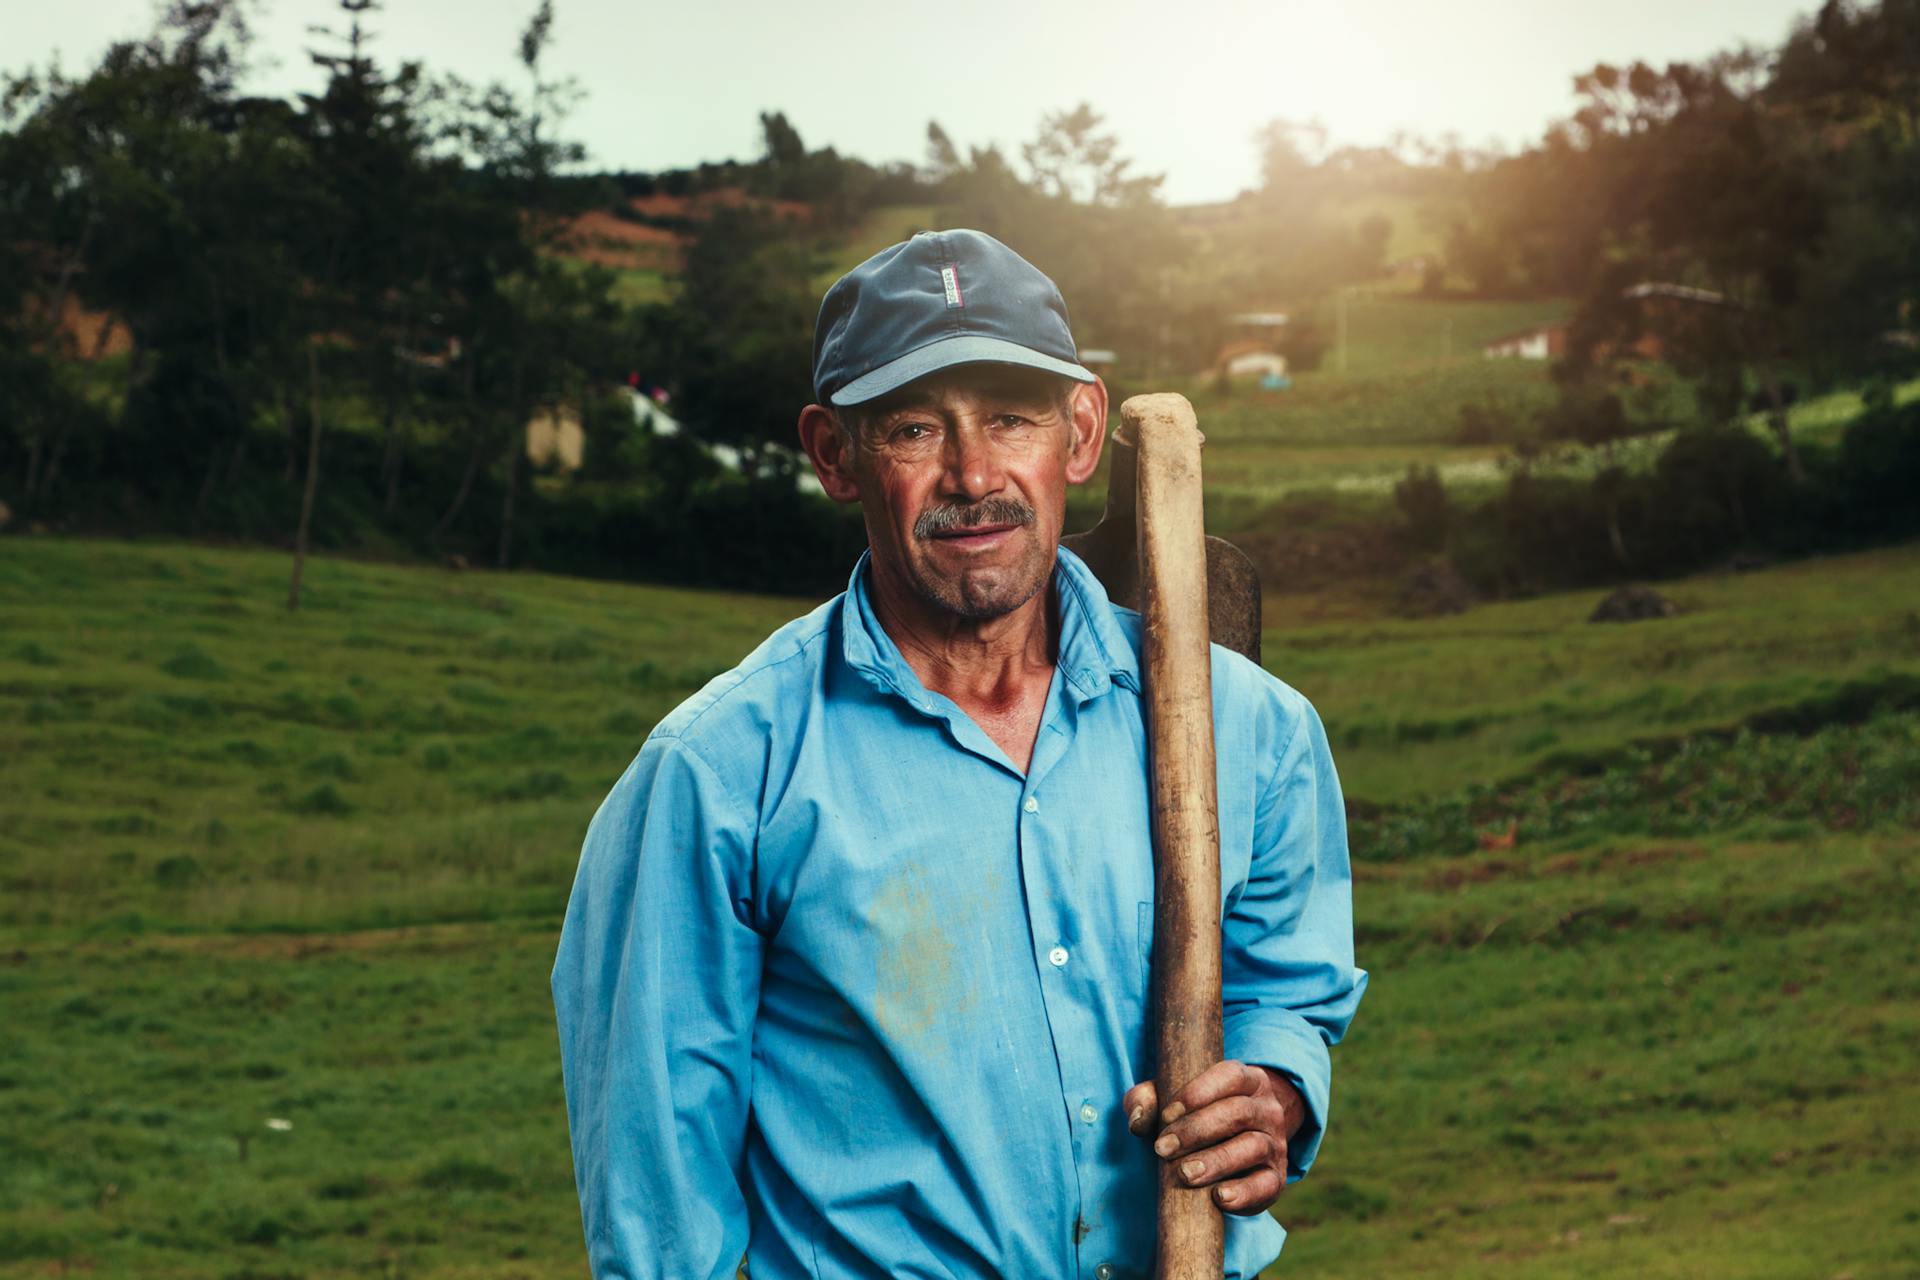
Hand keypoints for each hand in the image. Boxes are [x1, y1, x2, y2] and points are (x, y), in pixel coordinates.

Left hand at [1122, 1060, 1303, 1215]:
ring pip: (1253, 1147)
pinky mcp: (1276, 1179)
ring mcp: (1275, 1144)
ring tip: (1185, 1174)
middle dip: (1196, 1130)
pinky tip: (1219, 1197)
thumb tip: (1137, 1119)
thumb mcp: (1173, 1100)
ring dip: (1216, 1161)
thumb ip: (1147, 1099)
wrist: (1239, 1144)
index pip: (1230, 1075)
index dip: (1198, 1092)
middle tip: (1162, 1149)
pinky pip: (1266, 1185)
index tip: (1166, 1114)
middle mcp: (1266, 1109)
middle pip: (1237, 1112)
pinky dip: (1244, 1193)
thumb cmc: (1197, 1115)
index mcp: (1247, 1080)